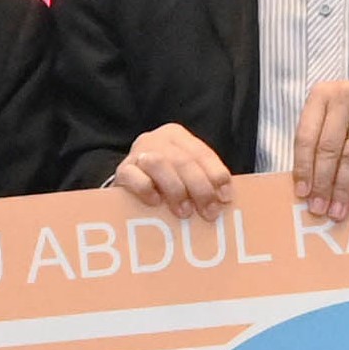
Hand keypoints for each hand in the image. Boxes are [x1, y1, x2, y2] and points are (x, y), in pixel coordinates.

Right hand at [112, 121, 230, 216]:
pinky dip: (146, 190)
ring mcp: (138, 153)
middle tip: (209, 213)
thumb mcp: (185, 174)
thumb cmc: (165, 181)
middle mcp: (157, 140)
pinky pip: (134, 177)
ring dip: (176, 190)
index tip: (225, 198)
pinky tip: (156, 203)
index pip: (202, 153)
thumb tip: (223, 201)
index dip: (216, 175)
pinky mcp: (123, 170)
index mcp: (178, 136)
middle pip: (183, 161)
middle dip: (200, 188)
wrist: (129, 183)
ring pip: (159, 164)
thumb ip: (203, 181)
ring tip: (185, 212)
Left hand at [290, 80, 348, 222]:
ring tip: (337, 211)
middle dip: (323, 183)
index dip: (303, 168)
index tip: (302, 194)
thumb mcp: (330, 119)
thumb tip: (307, 189)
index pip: (306, 136)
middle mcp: (344, 97)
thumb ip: (317, 143)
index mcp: (321, 96)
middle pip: (329, 148)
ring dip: (343, 188)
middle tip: (319, 209)